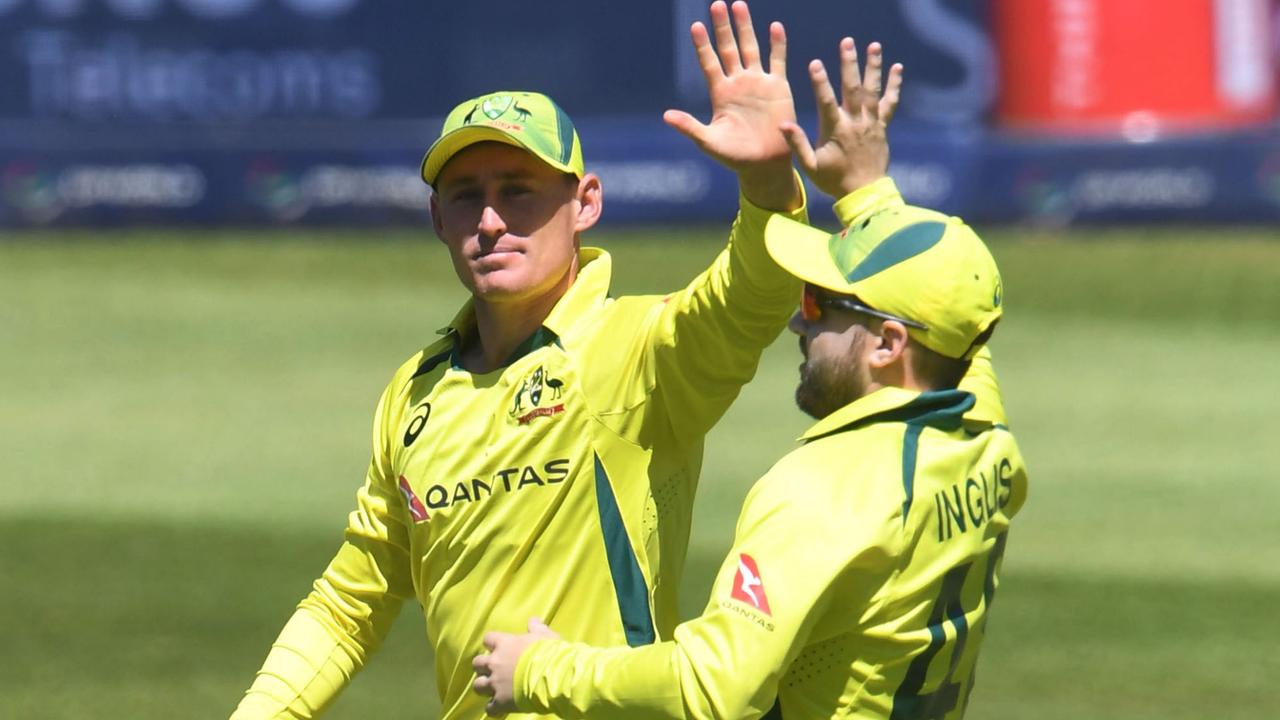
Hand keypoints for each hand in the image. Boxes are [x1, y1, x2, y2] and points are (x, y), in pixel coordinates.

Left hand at [472, 617, 559, 716]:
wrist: (552, 676)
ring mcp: (496, 683)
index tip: (498, 647)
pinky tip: (500, 708)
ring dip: (484, 687)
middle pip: (477, 663)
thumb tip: (533, 620)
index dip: (492, 644)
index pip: (488, 639)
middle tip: (493, 669)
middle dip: (483, 666)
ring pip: (477, 686)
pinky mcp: (500, 701)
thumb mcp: (545, 636)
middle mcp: (495, 663)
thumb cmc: (549, 653)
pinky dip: (493, 708)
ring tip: (493, 688)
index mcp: (505, 644)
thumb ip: (536, 628)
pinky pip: (489, 708)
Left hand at [667, 1, 800, 210]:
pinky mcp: (778, 87)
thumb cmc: (734, 157)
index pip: (709, 62)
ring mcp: (758, 83)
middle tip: (717, 3)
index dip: (703, 45)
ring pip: (750, 48)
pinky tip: (774, 26)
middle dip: (723, 27)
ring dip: (745, 27)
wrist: (764, 164)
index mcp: (720, 93)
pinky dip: (777, 44)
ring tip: (739, 4)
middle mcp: (738, 83)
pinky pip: (777, 61)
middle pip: (728, 48)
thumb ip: (689, 127)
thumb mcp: (709, 142)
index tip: (695, 25)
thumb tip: (666, 116)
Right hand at [780, 39, 903, 197]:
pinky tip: (897, 67)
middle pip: (853, 89)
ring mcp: (871, 123)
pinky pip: (890, 103)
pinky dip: (894, 85)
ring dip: (873, 67)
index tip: (815, 63)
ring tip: (873, 45)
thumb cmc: (833, 180)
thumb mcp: (810, 166)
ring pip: (873, 91)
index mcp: (836, 130)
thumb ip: (798, 144)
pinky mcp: (881, 126)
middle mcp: (855, 123)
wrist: (864, 193)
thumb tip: (783, 124)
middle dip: (849, 64)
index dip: (821, 82)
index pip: (827, 102)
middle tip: (846, 42)